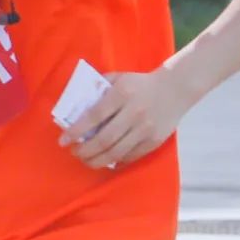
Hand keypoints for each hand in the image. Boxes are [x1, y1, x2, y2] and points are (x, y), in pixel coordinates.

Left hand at [58, 64, 196, 169]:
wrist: (176, 89)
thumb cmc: (140, 83)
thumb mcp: (119, 78)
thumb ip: (99, 88)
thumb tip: (76, 106)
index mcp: (122, 94)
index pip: (94, 116)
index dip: (76, 131)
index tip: (63, 140)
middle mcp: (134, 113)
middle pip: (104, 139)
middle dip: (85, 150)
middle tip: (75, 152)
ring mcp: (145, 129)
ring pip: (117, 152)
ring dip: (97, 160)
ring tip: (87, 160)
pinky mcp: (154, 141)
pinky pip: (130, 157)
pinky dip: (115, 161)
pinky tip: (106, 159)